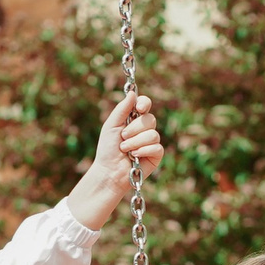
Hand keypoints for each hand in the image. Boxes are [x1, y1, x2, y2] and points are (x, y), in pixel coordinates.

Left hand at [63, 93, 164, 230]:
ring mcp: (151, 142)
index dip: (144, 104)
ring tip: (125, 150)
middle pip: (150, 119)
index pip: (145, 104)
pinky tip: (134, 157)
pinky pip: (157, 146)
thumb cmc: (108, 149)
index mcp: (134, 119)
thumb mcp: (111, 126)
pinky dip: (143, 150)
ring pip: (153, 134)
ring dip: (135, 142)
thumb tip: (132, 93)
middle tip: (122, 137)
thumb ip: (122, 109)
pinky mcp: (156, 155)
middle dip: (134, 129)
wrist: (109, 171)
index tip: (139, 108)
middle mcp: (145, 129)